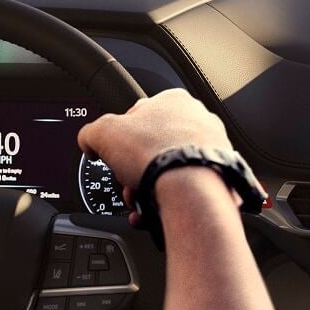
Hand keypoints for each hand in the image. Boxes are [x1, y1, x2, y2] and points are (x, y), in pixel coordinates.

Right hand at [77, 88, 233, 188]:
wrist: (191, 189)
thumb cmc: (157, 155)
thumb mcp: (104, 133)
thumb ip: (90, 133)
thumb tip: (89, 141)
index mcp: (174, 100)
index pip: (138, 116)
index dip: (120, 139)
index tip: (115, 155)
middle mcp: (199, 119)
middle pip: (153, 146)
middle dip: (134, 168)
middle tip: (127, 181)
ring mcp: (213, 146)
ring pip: (170, 168)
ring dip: (149, 186)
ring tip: (141, 198)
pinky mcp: (220, 174)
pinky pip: (188, 186)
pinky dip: (170, 199)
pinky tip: (155, 209)